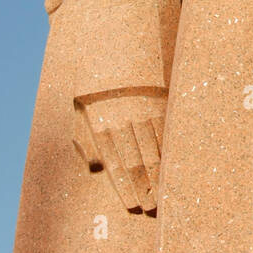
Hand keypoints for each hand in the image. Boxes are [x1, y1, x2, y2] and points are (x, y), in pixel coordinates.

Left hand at [74, 92, 167, 214]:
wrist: (115, 44)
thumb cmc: (96, 82)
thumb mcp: (79, 106)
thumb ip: (84, 137)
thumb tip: (95, 167)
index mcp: (101, 124)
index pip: (114, 163)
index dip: (124, 187)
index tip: (132, 205)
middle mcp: (122, 121)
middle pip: (135, 161)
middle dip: (142, 188)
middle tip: (150, 208)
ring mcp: (142, 112)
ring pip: (152, 150)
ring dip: (157, 176)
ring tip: (162, 196)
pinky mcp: (159, 102)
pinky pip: (164, 133)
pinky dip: (168, 153)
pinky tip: (172, 168)